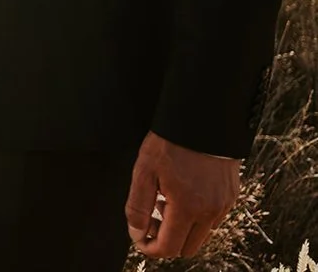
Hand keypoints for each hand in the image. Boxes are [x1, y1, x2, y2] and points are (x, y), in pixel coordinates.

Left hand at [125, 131, 241, 258]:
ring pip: (200, 234)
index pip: (169, 248)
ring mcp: (224, 205)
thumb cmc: (171, 142)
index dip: (150, 248)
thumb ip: (138, 206)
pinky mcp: (231, 196)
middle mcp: (210, 212)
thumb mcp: (144, 171)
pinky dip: (195, 216)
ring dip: (181, 228)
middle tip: (151, 217)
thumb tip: (137, 232)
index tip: (139, 237)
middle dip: (165, 240)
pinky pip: (212, 219)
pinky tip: (182, 193)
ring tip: (165, 199)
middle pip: (187, 248)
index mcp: (188, 208)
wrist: (203, 120)